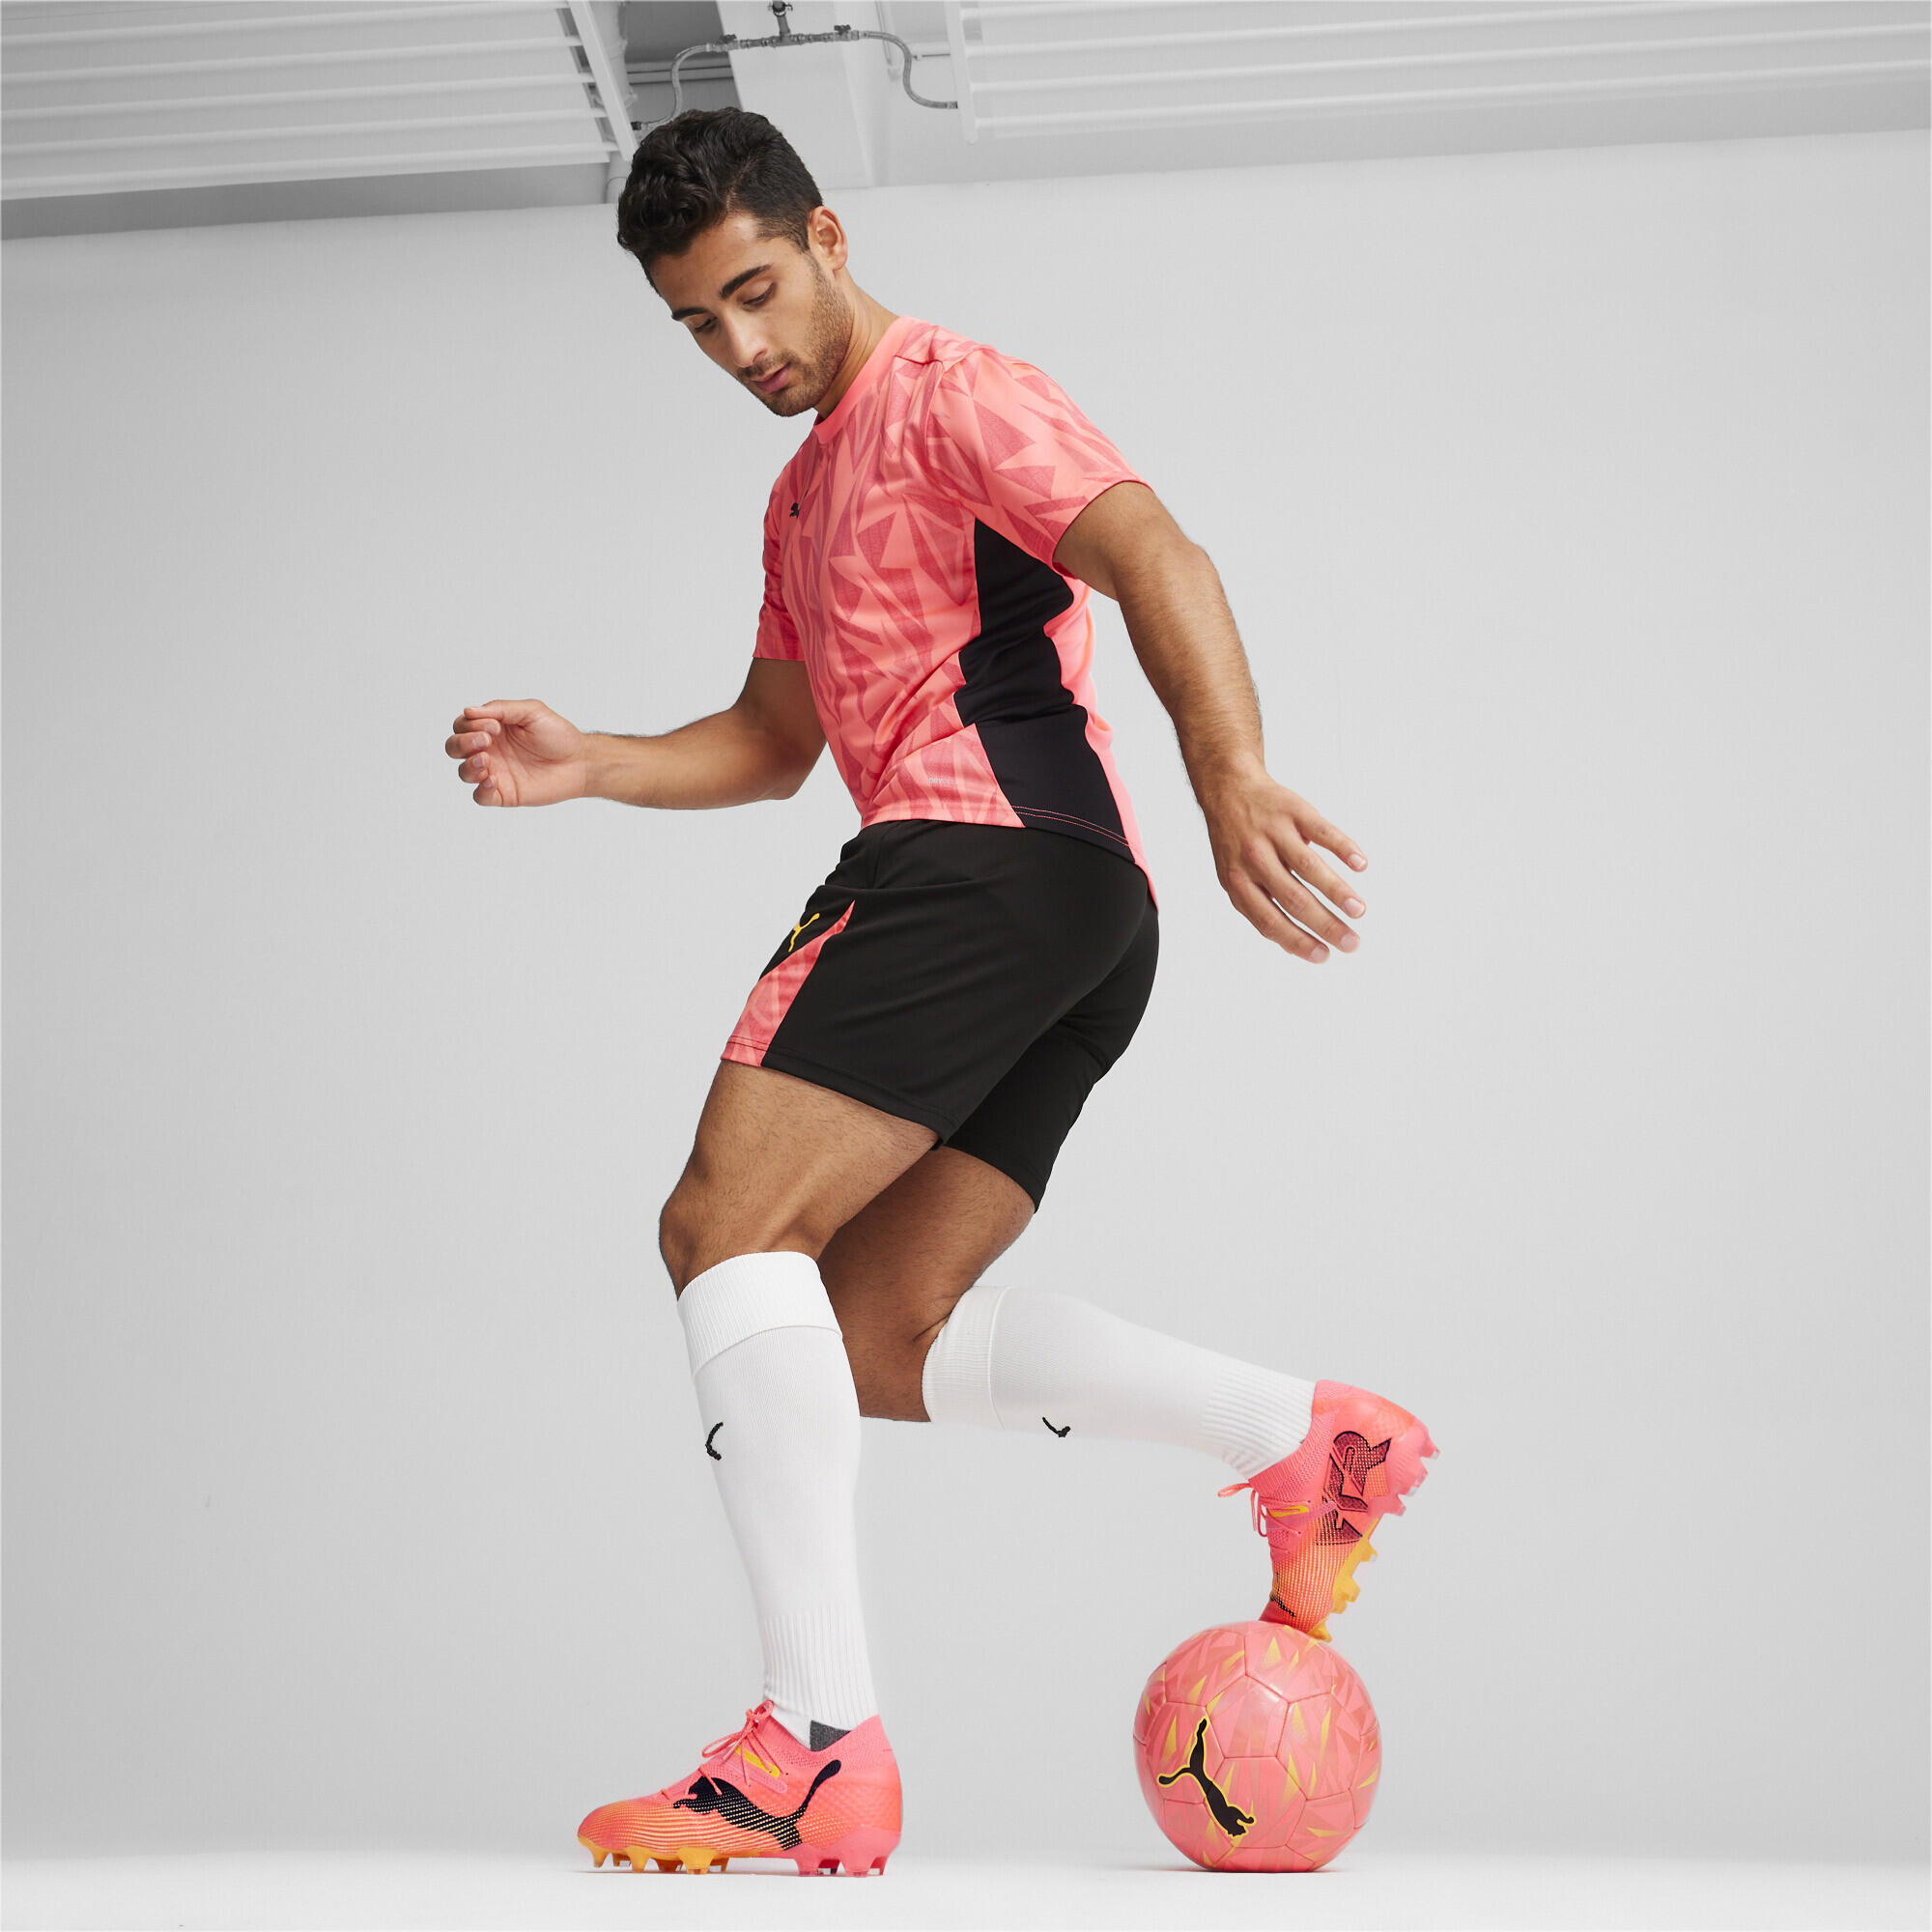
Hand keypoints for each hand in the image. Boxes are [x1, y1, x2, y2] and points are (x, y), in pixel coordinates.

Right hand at [445, 699, 588, 806]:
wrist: (580, 762)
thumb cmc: (558, 735)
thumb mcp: (531, 711)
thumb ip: (501, 708)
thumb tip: (469, 710)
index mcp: (492, 729)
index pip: (462, 725)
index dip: (470, 724)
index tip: (495, 726)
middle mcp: (490, 750)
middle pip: (454, 748)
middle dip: (462, 743)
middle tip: (485, 741)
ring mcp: (496, 772)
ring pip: (464, 772)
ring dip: (468, 765)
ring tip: (486, 759)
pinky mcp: (504, 793)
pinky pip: (480, 796)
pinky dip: (481, 789)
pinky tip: (493, 780)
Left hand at [1203, 766, 1367, 961]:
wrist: (1229, 788)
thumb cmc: (1238, 843)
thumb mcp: (1235, 877)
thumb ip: (1260, 907)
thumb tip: (1295, 947)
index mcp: (1238, 882)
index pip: (1269, 921)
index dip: (1297, 941)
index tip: (1324, 956)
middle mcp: (1253, 858)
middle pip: (1293, 899)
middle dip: (1325, 925)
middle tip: (1352, 942)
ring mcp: (1274, 833)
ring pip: (1308, 867)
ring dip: (1337, 891)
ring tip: (1358, 910)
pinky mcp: (1294, 810)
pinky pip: (1322, 831)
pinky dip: (1343, 847)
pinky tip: (1361, 864)